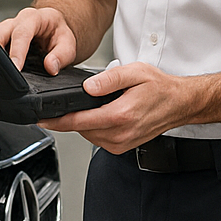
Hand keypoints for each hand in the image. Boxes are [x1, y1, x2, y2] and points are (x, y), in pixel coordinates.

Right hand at [0, 6, 76, 73]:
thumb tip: (51, 67)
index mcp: (33, 18)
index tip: (16, 68)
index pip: (22, 33)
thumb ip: (61, 56)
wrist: (53, 27)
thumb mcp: (68, 44)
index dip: (17, 51)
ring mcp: (5, 30)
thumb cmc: (58, 34)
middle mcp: (15, 22)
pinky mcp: (0, 39)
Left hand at [38, 60, 206, 153]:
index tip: (41, 119)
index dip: (57, 120)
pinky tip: (98, 115)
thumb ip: (109, 79)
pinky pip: (97, 140)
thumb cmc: (159, 88)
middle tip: (61, 104)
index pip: (79, 121)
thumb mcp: (135, 72)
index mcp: (120, 116)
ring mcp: (121, 143)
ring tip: (86, 106)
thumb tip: (87, 87)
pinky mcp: (121, 147)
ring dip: (80, 123)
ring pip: (87, 136)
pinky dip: (92, 128)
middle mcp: (120, 134)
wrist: (179, 103)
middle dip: (67, 118)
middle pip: (80, 130)